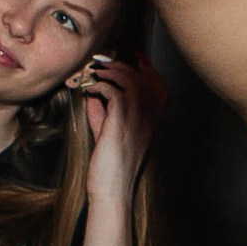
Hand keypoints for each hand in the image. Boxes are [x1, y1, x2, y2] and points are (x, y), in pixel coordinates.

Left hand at [70, 52, 163, 205]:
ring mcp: (137, 117)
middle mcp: (149, 116)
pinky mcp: (121, 120)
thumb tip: (94, 92)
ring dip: (109, 72)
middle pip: (142, 76)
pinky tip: (90, 90)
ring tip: (95, 73)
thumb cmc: (110, 165)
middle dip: (121, 65)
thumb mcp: (108, 132)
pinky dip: (99, 86)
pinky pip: (112, 90)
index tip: (133, 57)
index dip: (145, 67)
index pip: (156, 83)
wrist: (111, 188)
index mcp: (152, 119)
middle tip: (103, 63)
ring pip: (128, 78)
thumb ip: (104, 111)